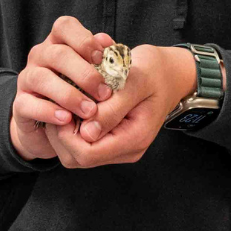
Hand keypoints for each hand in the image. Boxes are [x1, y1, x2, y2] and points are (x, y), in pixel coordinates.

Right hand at [10, 16, 116, 161]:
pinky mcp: (19, 103)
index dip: (84, 39)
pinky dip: (49, 112)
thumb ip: (102, 59)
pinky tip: (67, 119)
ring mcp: (27, 78)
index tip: (101, 58)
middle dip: (85, 74)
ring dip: (69, 95)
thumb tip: (108, 44)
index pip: (65, 26)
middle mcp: (40, 55)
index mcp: (58, 42)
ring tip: (90, 111)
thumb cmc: (80, 92)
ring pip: (42, 78)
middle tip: (105, 93)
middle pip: (58, 54)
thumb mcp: (94, 74)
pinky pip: (29, 104)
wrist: (53, 127)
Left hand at [43, 44, 195, 168]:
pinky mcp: (113, 140)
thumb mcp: (136, 81)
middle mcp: (126, 149)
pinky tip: (73, 105)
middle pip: (76, 158)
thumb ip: (113, 107)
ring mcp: (119, 147)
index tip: (62, 105)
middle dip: (60, 133)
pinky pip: (82, 144)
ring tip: (64, 103)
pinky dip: (71, 127)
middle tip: (58, 103)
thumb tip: (87, 131)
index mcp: (134, 138)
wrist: (171, 73)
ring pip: (74, 154)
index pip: (87, 153)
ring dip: (63, 131)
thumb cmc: (155, 72)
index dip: (66, 133)